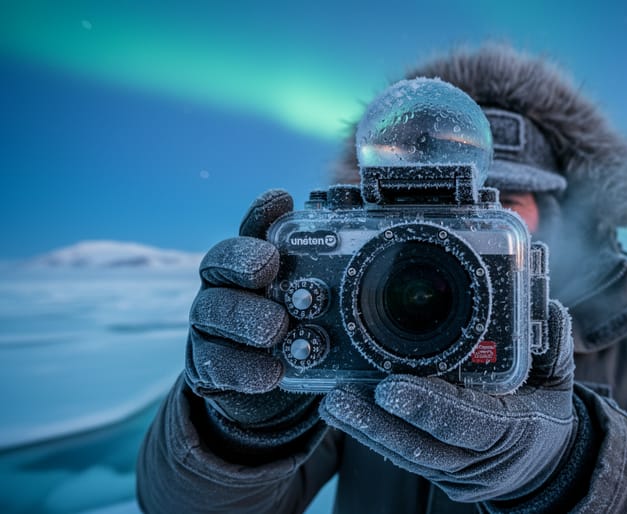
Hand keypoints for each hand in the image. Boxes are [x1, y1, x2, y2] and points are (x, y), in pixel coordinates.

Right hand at [184, 189, 322, 460]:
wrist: (279, 390)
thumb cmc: (309, 331)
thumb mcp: (333, 305)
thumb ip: (348, 281)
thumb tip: (395, 251)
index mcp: (259, 263)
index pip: (254, 229)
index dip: (262, 213)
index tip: (281, 201)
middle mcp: (229, 287)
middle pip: (219, 262)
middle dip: (242, 259)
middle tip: (267, 267)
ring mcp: (213, 326)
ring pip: (211, 311)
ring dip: (242, 317)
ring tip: (275, 328)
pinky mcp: (208, 366)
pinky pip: (216, 363)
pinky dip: (242, 368)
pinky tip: (269, 373)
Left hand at [319, 300, 577, 502]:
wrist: (545, 470)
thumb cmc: (547, 416)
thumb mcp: (559, 382)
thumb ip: (552, 346)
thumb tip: (545, 308)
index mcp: (515, 432)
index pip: (469, 422)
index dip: (429, 407)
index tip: (389, 388)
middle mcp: (479, 459)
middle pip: (422, 447)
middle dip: (377, 424)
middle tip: (340, 397)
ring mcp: (455, 469)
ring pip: (404, 454)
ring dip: (365, 429)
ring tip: (333, 401)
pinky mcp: (436, 470)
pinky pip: (401, 455)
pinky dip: (372, 434)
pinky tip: (345, 412)